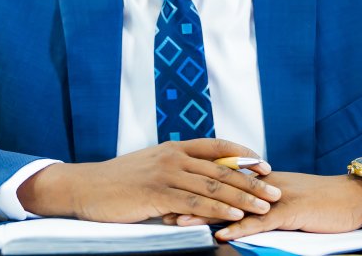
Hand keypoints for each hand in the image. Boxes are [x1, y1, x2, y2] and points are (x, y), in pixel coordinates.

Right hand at [17, 139, 280, 222]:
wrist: (85, 188)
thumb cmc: (117, 182)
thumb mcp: (150, 167)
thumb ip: (175, 170)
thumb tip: (199, 180)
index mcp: (173, 147)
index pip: (216, 145)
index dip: (242, 154)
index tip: (264, 164)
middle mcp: (173, 156)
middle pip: (222, 168)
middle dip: (252, 180)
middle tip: (275, 190)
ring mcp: (166, 174)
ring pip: (213, 186)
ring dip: (243, 197)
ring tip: (265, 206)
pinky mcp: (158, 194)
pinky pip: (195, 203)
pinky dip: (218, 210)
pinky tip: (235, 216)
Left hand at [179, 171, 361, 239]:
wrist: (353, 198)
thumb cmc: (321, 203)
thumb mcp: (285, 201)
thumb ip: (261, 204)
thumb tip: (235, 212)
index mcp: (260, 181)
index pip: (221, 181)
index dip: (195, 187)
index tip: (169, 194)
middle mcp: (264, 184)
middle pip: (220, 189)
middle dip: (191, 198)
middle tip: (164, 207)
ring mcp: (276, 197)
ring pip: (235, 203)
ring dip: (207, 213)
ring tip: (182, 221)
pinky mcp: (291, 212)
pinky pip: (262, 221)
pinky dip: (241, 228)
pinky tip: (223, 235)